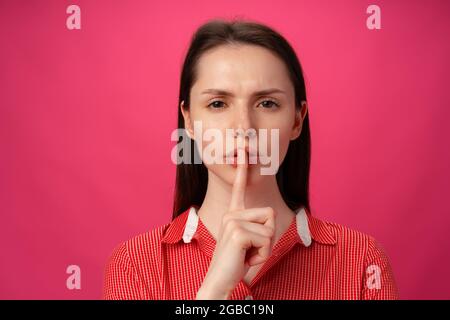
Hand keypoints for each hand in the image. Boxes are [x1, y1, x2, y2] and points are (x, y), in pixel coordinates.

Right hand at [196, 148, 275, 299]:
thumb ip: (255, 227)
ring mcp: (232, 221)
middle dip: (267, 236)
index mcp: (233, 214)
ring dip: (264, 247)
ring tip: (247, 254)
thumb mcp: (248, 242)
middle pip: (270, 214)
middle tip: (250, 250)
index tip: (244, 149)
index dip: (242, 169)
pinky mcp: (237, 232)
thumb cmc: (235, 263)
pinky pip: (266, 240)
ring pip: (270, 228)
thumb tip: (268, 216)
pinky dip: (261, 255)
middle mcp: (231, 214)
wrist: (219, 280)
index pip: (239, 187)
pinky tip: (245, 258)